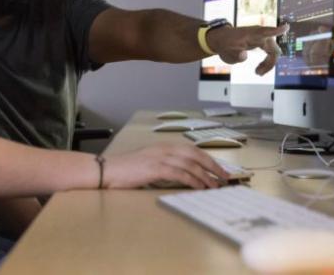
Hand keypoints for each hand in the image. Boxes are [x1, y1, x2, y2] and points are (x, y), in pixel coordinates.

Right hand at [103, 142, 229, 189]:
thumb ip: (165, 165)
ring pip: (189, 163)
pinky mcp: (155, 167)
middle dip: (212, 165)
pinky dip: (192, 179)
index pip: (191, 149)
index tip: (219, 168)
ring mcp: (159, 157)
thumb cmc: (126, 169)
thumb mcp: (149, 163)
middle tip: (224, 176)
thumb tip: (184, 175)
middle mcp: (163, 148)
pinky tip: (199, 187)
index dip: (207, 158)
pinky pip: (179, 172)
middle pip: (194, 153)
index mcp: (163, 146)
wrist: (108, 169)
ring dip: (205, 175)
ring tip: (215, 185)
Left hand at [206, 24, 287, 74]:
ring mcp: (261, 38)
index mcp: (250, 34)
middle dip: (269, 62)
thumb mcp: (226, 52)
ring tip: (257, 72)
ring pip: (273, 52)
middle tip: (258, 73)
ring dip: (268, 63)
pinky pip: (270, 53)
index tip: (285, 27)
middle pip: (273, 48)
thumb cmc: (225, 44)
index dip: (275, 30)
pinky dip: (267, 62)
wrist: (221, 40)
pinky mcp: (261, 42)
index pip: (265, 31)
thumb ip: (235, 55)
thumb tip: (244, 56)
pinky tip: (259, 69)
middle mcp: (258, 34)